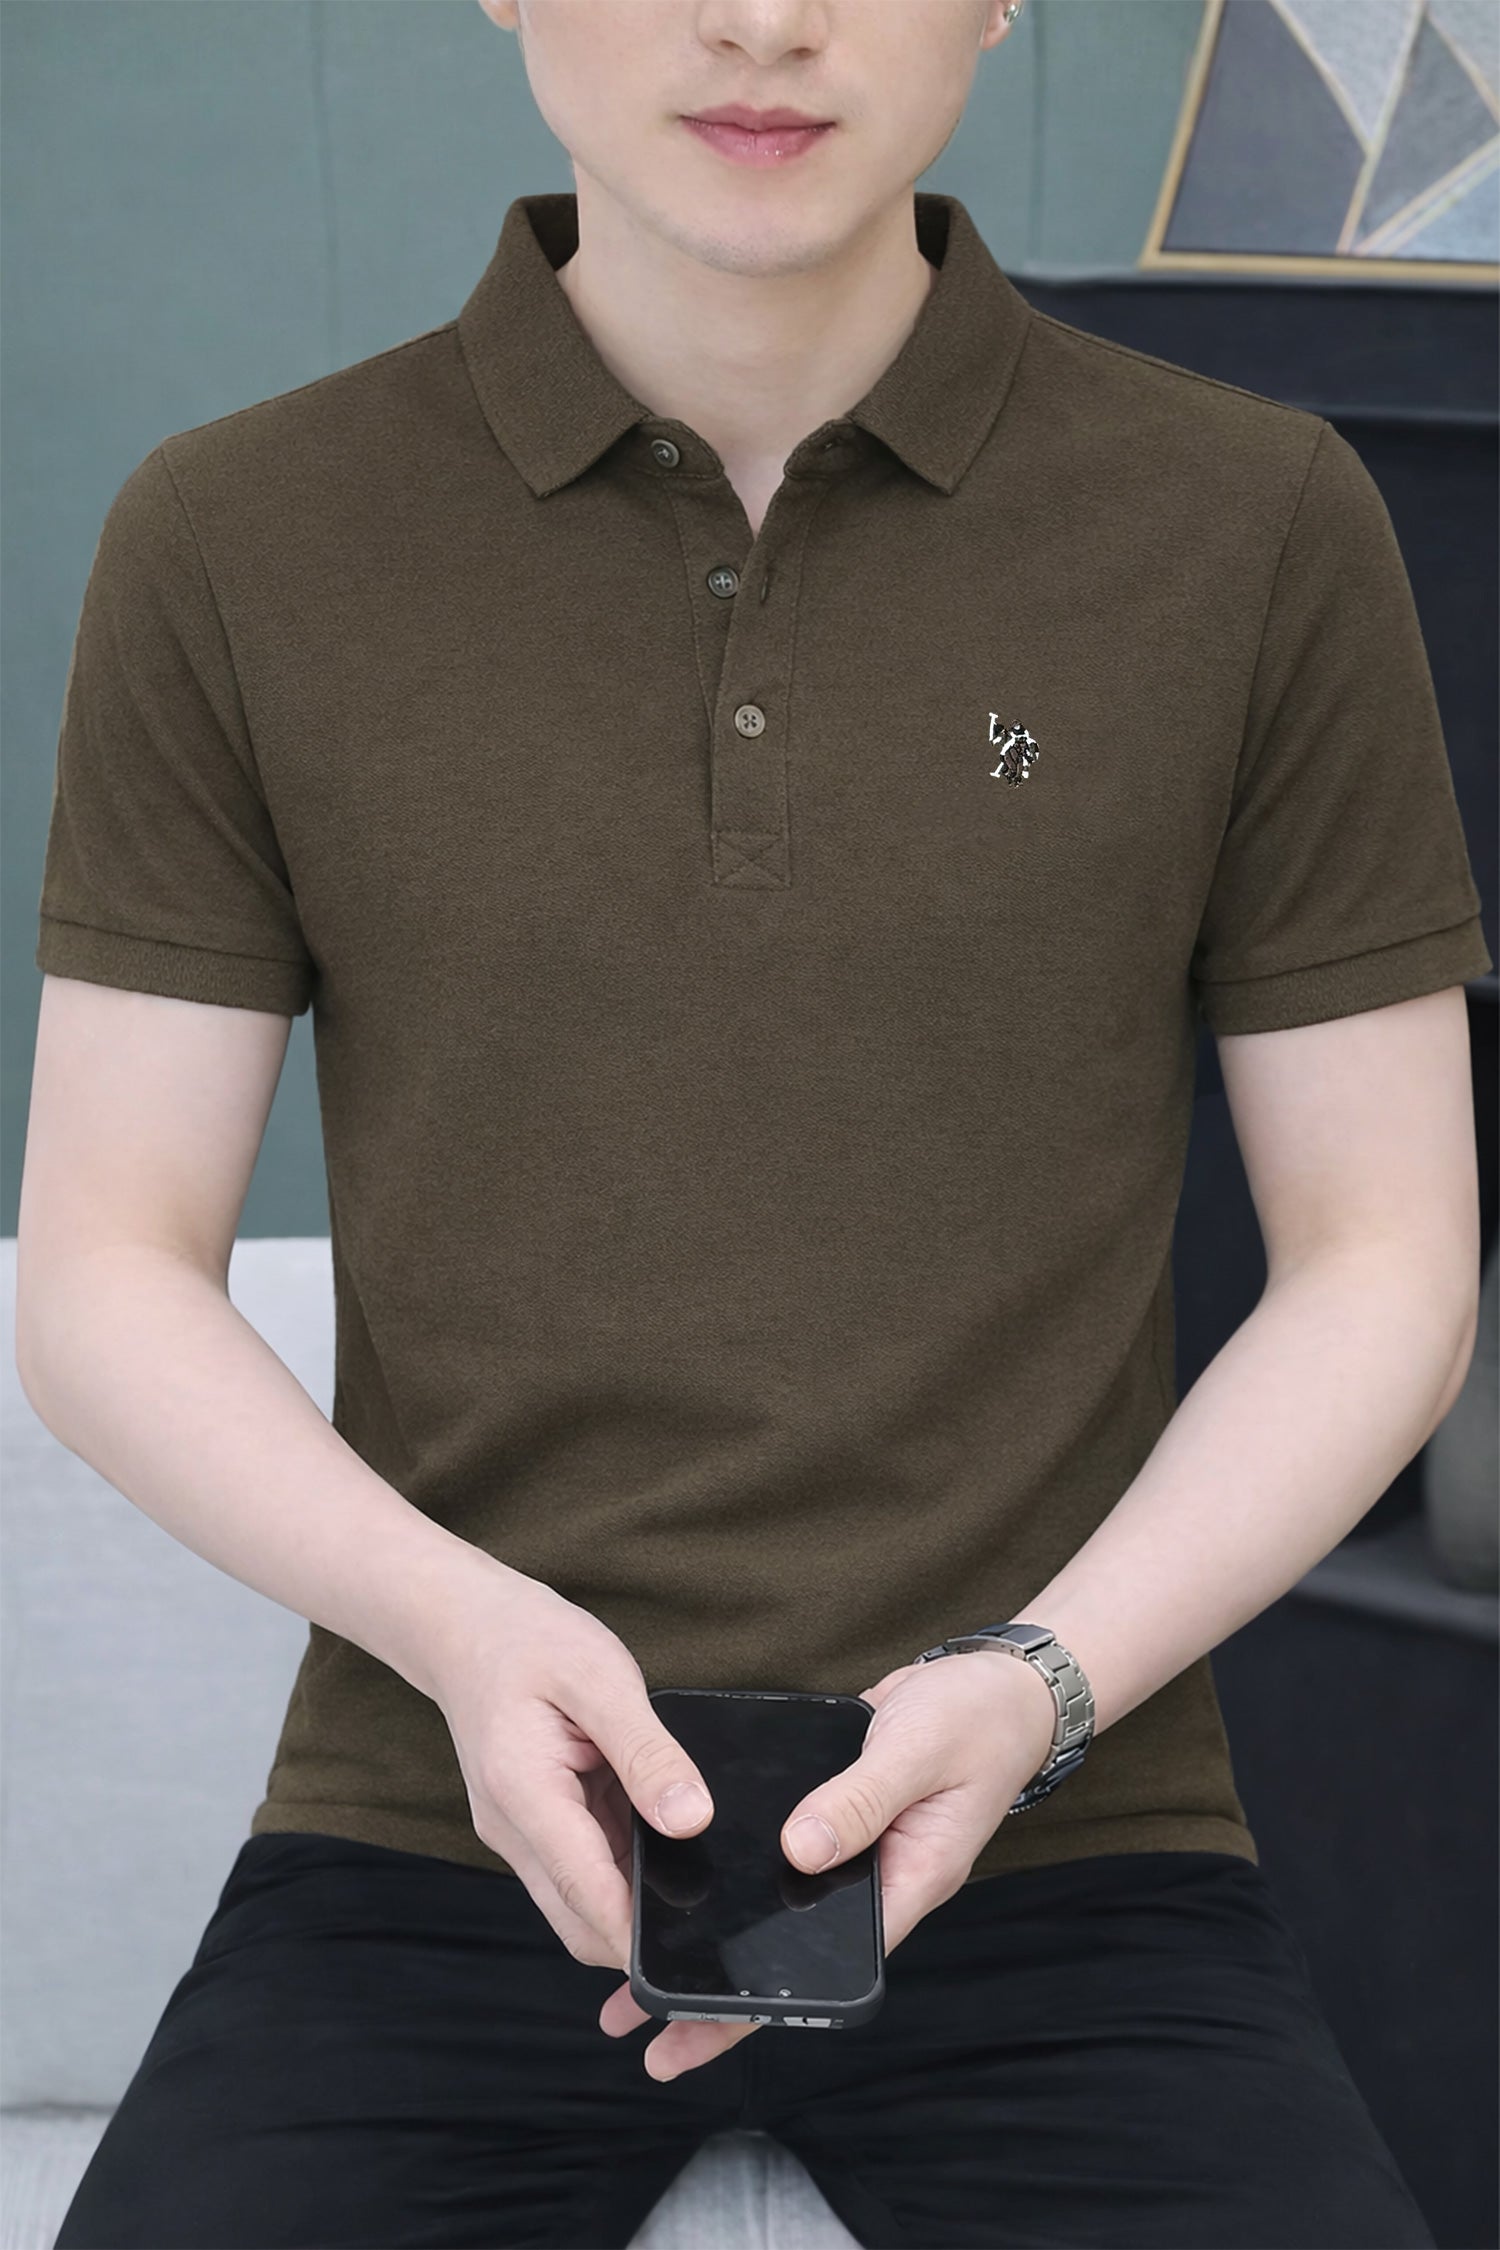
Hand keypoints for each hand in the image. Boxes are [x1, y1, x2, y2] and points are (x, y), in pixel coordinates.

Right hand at [425, 1561, 715, 1971]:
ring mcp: (520, 1832)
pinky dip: (622, 1869)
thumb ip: (647, 1752)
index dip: (634, 1935)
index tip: (687, 1963)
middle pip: (579, 1918)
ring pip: (581, 1899)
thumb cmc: (528, 1640)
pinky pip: (582, 1865)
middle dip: (637, 1939)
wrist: (464, 1626)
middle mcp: (514, 1829)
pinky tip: (665, 1844)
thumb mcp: (599, 1677)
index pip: (584, 1890)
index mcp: (524, 1793)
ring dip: (631, 1903)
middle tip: (713, 1935)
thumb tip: (692, 1819)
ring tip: (701, 1888)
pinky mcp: (535, 1824)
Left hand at [599, 1646, 1059, 2079]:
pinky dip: (732, 1870)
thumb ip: (861, 1799)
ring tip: (633, 1963)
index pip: (830, 1967)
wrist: (996, 1683)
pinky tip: (678, 1870)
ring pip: (777, 1910)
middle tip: (633, 2020)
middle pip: (791, 1955)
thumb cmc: (975, 1720)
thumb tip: (799, 1851)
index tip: (697, 2027)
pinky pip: (778, 1857)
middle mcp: (876, 1880)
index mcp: (908, 1883)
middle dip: (717, 1992)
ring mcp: (853, 1851)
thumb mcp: (917, 1753)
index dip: (764, 2003)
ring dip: (714, 1934)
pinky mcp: (834, 1815)